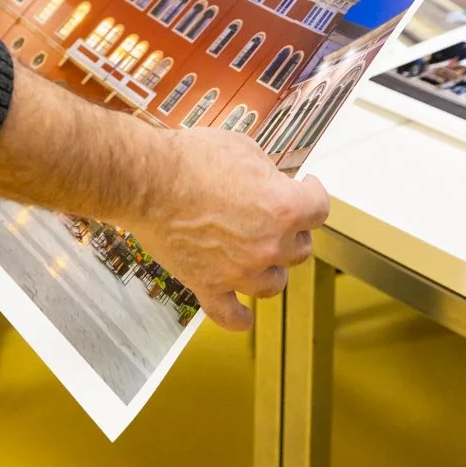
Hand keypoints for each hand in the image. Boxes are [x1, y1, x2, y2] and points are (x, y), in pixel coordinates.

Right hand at [130, 130, 329, 330]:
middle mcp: (268, 245)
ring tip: (263, 254)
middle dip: (294, 229)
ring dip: (273, 268)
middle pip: (301, 248)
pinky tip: (244, 315)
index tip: (307, 187)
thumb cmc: (190, 159)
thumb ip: (267, 173)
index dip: (314, 192)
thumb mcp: (244, 148)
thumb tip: (271, 183)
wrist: (146, 179)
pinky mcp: (208, 285)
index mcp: (283, 208)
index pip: (319, 208)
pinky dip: (240, 318)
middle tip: (277, 215)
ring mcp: (239, 271)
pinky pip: (231, 316)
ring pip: (274, 283)